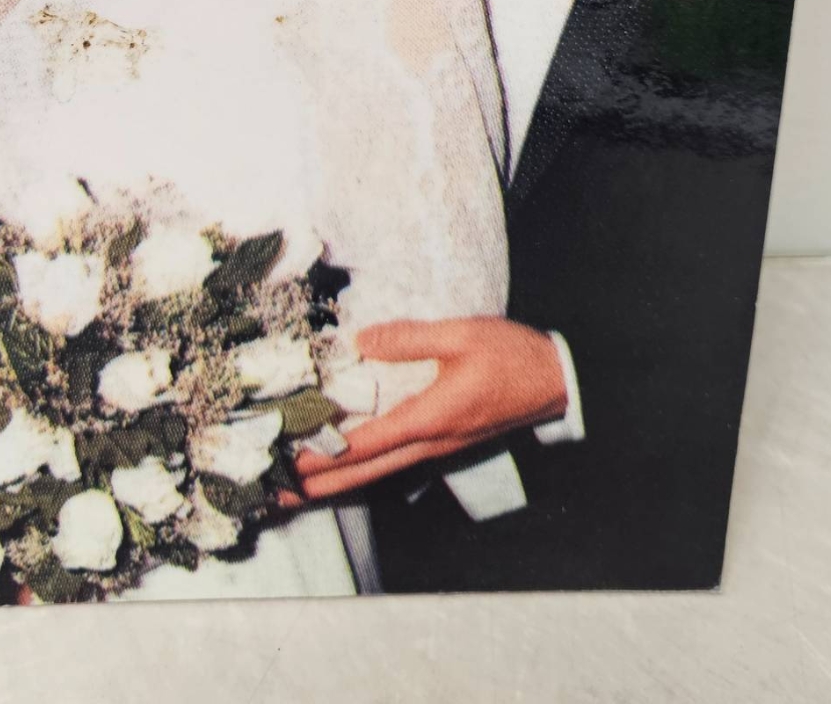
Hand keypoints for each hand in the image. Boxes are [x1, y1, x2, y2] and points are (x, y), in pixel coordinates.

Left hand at [296, 317, 567, 501]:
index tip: (285, 466)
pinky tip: (347, 466)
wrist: (556, 381)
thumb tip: (361, 341)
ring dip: (336, 482)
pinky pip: (393, 462)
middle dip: (317, 486)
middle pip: (363, 474)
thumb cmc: (511, 356)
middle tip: (275, 496)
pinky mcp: (442, 442)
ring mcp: (436, 448)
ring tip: (298, 489)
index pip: (364, 445)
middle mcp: (428, 443)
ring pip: (377, 473)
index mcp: (428, 419)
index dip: (322, 457)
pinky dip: (362, 469)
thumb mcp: (462, 334)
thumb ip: (409, 338)